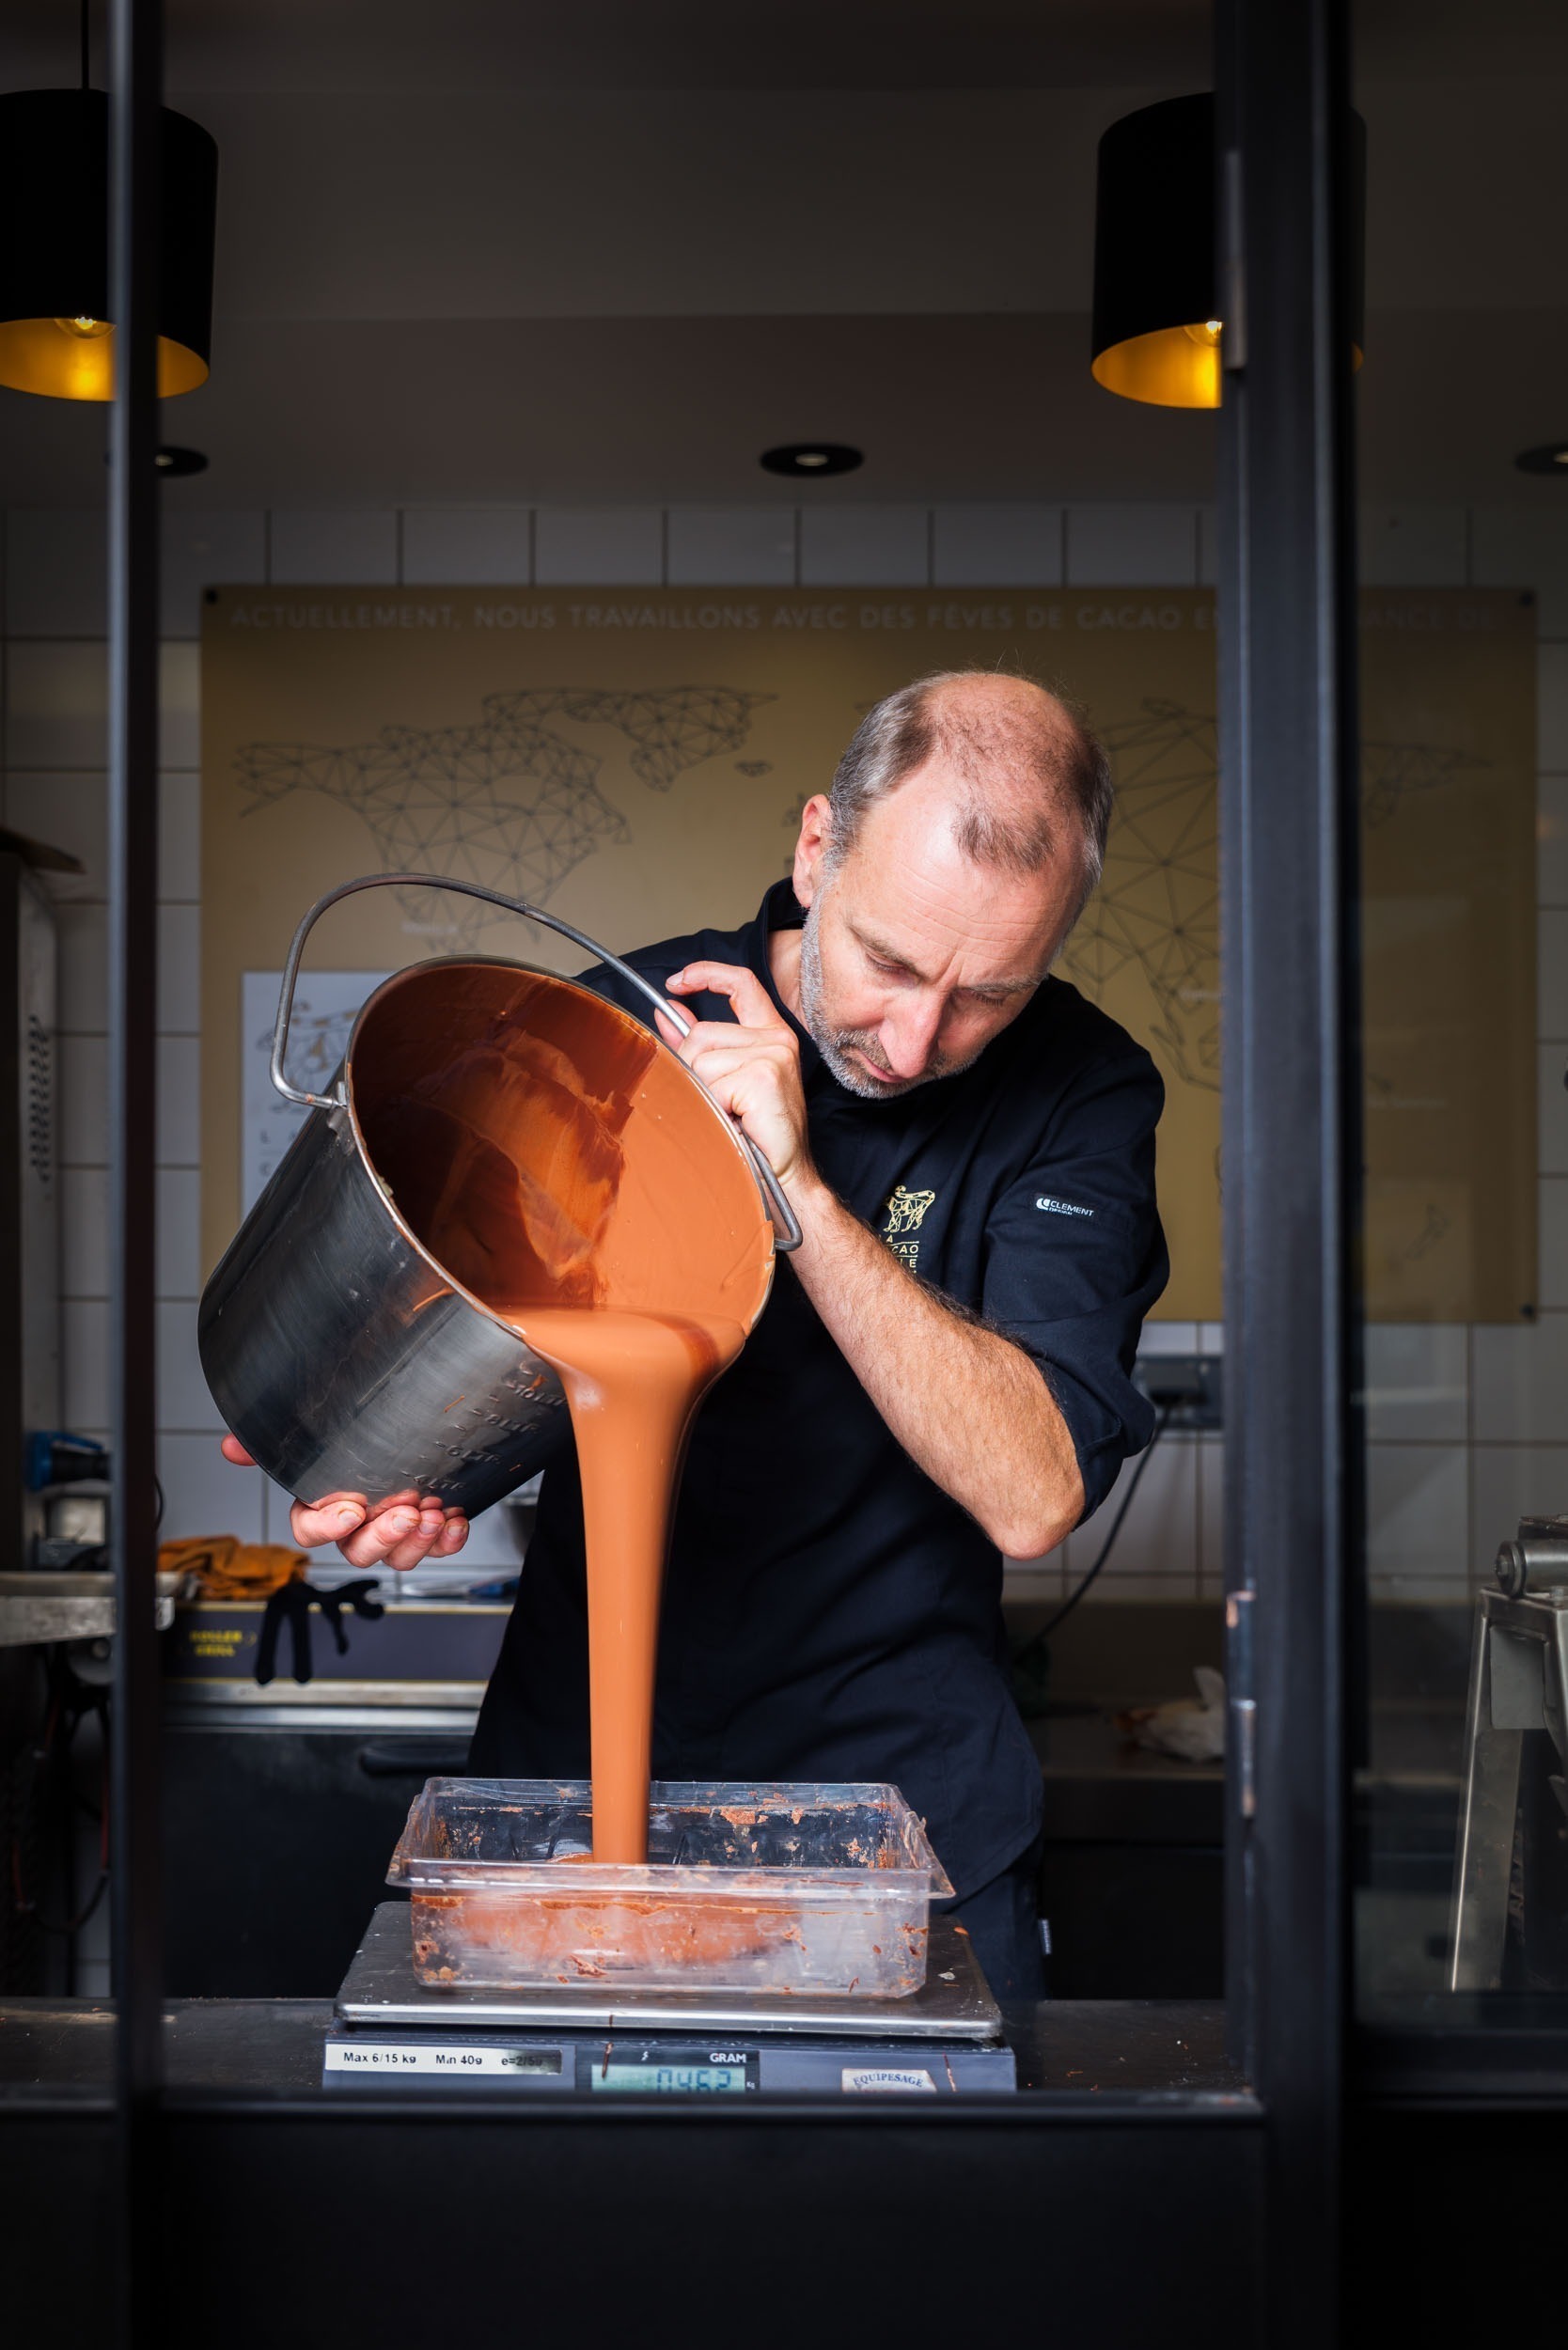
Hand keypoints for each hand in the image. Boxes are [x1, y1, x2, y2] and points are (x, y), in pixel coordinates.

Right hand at [219, 1435, 469, 1571]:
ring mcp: (393, 1528)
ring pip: (397, 1557)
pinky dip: (448, 1540)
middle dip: (382, 1538)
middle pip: (358, 1551)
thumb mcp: (315, 1426)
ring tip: (433, 1515)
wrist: (411, 1415)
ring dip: (416, 1543)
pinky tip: (456, 1522)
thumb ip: (274, 1439)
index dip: (326, 1526)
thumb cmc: (356, 1428)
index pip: (309, 1530)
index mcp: (323, 1504)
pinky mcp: (429, 1528)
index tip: (351, 1510)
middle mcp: (357, 1523)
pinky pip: (436, 1548)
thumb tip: (232, 1446)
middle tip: (405, 1514)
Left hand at [661, 961, 814, 1192]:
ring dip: (704, 1094)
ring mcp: (773, 1055)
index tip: (676, 981)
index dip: (706, 974)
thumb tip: (669, 1012)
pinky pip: (709, 1083)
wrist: (784, 1178)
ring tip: (729, 1114)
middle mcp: (777, 1039)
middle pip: (701, 1035)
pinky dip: (713, 1108)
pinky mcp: (763, 1075)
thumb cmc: (759, 1135)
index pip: (741, 984)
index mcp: (771, 1035)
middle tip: (720, 1103)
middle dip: (695, 1071)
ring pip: (700, 1061)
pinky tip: (734, 1121)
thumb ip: (699, 1044)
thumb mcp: (727, 1081)